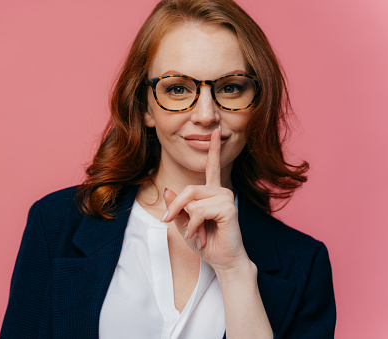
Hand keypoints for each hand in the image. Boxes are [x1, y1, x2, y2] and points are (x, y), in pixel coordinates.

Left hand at [161, 128, 250, 272]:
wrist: (223, 261)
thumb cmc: (206, 243)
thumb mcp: (184, 224)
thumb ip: (177, 207)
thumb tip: (168, 189)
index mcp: (212, 192)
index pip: (212, 167)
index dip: (214, 149)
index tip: (217, 132)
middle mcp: (221, 191)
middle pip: (189, 190)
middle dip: (175, 207)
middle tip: (167, 221)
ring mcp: (226, 198)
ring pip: (192, 201)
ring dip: (187, 221)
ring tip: (195, 234)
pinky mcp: (228, 208)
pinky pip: (199, 211)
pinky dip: (194, 226)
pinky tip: (200, 236)